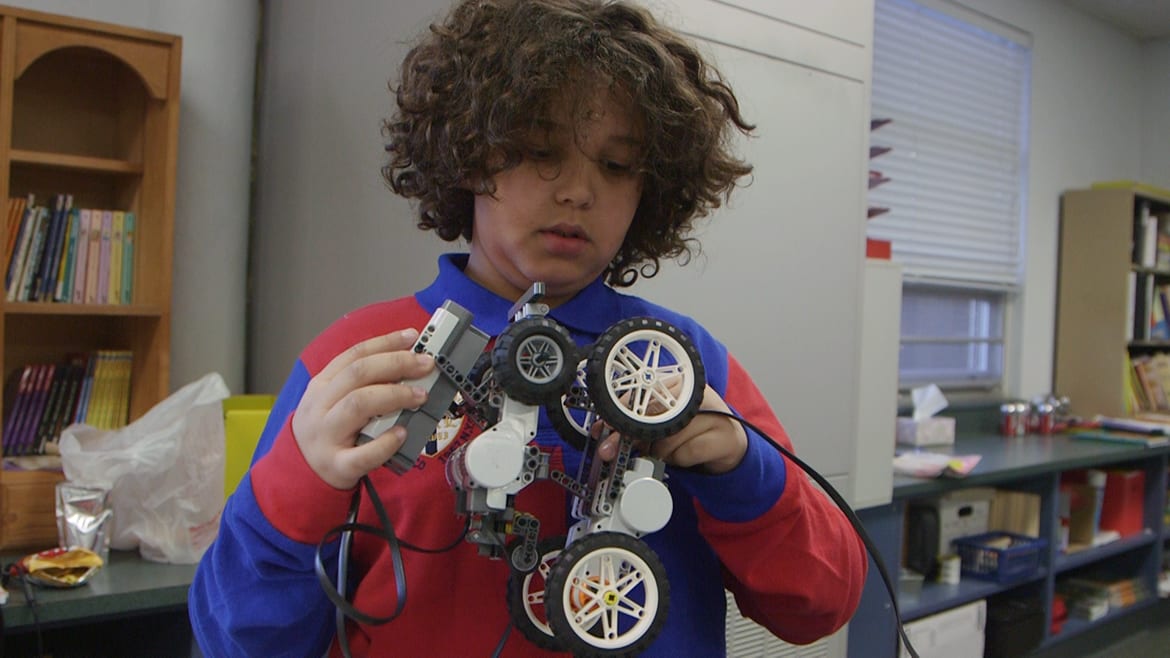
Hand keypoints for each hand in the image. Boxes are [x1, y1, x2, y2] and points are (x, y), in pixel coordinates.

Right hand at [291, 328, 434, 488]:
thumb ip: (363, 384)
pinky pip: (364, 453)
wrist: (302, 474)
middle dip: (396, 364)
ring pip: (358, 404)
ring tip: (420, 396)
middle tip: (425, 365)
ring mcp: (327, 436)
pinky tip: (402, 434)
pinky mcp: (338, 466)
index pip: (354, 355)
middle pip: (358, 374)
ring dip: (394, 395)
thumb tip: (408, 365)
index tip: (412, 337)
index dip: (386, 342)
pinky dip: (386, 442)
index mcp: (322, 386)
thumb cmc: (327, 432)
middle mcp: (321, 407)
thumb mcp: (333, 401)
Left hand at [597, 385, 747, 473]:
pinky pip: (685, 454)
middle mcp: (698, 394)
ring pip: (668, 440)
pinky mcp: (724, 437)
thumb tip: (604, 431)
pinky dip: (679, 460)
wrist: (727, 443)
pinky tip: (686, 454)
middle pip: (654, 417)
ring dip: (661, 452)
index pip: (644, 393)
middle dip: (634, 438)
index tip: (605, 429)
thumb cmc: (690, 429)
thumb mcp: (661, 421)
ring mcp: (714, 414)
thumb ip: (635, 422)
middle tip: (622, 449)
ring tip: (669, 449)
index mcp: (680, 383)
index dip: (621, 413)